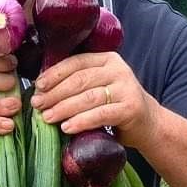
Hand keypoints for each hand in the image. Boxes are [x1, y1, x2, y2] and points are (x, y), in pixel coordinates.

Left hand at [30, 52, 157, 147]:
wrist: (149, 124)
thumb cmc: (116, 105)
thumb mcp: (100, 86)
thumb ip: (79, 83)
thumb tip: (41, 90)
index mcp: (107, 59)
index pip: (76, 62)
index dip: (54, 74)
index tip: (38, 86)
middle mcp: (118, 70)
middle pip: (80, 80)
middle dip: (55, 93)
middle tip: (38, 104)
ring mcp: (126, 88)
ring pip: (88, 97)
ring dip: (64, 108)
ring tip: (48, 117)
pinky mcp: (130, 108)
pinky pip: (101, 114)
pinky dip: (81, 121)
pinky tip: (67, 127)